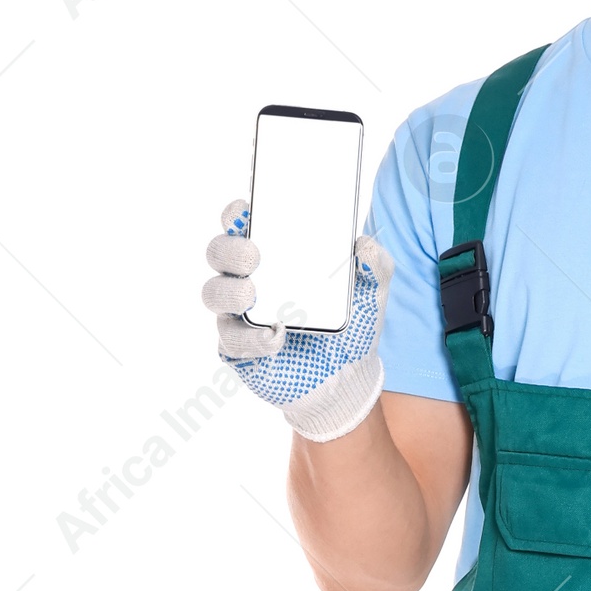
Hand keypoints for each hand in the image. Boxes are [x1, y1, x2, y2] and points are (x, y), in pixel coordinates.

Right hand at [201, 201, 392, 443]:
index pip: (242, 225)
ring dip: (229, 291)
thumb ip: (376, 266)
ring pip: (213, 293)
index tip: (245, 212)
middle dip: (229, 250)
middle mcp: (250, 279)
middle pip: (219, 253)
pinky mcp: (238, 348)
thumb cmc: (352, 326)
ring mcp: (239, 314)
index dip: (236, 214)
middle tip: (253, 256)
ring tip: (252, 296)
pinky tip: (275, 338)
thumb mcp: (371, 294)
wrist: (348, 379)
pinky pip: (231, 339)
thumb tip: (365, 244)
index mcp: (275, 256)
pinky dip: (252, 338)